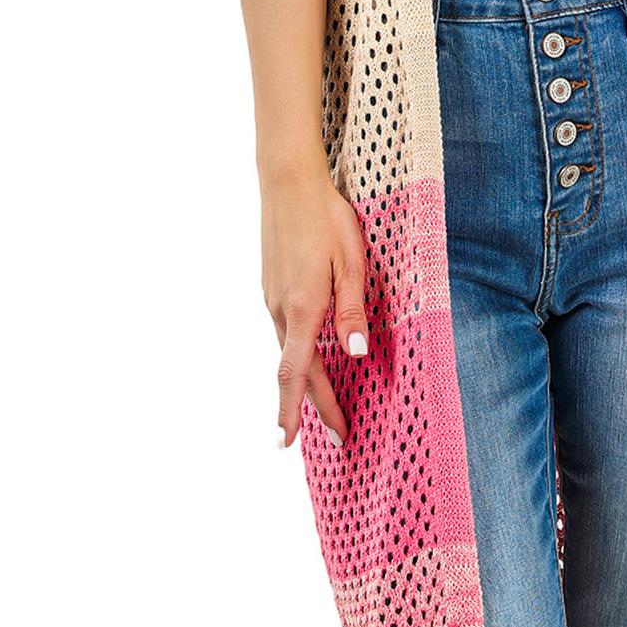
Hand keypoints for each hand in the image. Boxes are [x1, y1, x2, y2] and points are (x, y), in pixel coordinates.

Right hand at [262, 169, 369, 450]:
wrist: (288, 182)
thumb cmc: (327, 218)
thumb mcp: (351, 263)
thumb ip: (352, 312)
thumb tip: (356, 357)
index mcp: (302, 308)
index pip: (294, 372)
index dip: (292, 411)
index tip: (287, 444)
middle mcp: (280, 308)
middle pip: (295, 369)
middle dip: (314, 406)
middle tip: (338, 434)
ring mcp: (271, 297)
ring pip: (289, 349)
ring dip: (307, 381)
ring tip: (329, 404)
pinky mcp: (271, 286)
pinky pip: (285, 330)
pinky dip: (298, 354)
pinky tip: (311, 356)